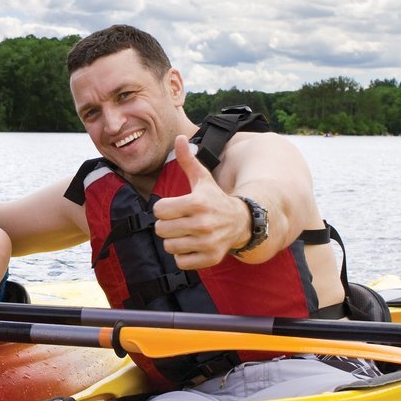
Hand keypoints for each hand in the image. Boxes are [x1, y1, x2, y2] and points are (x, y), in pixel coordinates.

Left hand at [151, 135, 247, 268]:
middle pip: (161, 229)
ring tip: (187, 233)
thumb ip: (187, 160)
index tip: (175, 207)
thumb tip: (179, 138)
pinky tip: (193, 245)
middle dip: (167, 225)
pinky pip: (180, 262)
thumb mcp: (202, 179)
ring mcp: (207, 243)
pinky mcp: (210, 258)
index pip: (158, 209)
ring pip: (169, 246)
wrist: (242, 222)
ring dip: (174, 240)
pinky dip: (183, 256)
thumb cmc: (215, 198)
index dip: (164, 208)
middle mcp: (203, 223)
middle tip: (180, 221)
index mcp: (197, 202)